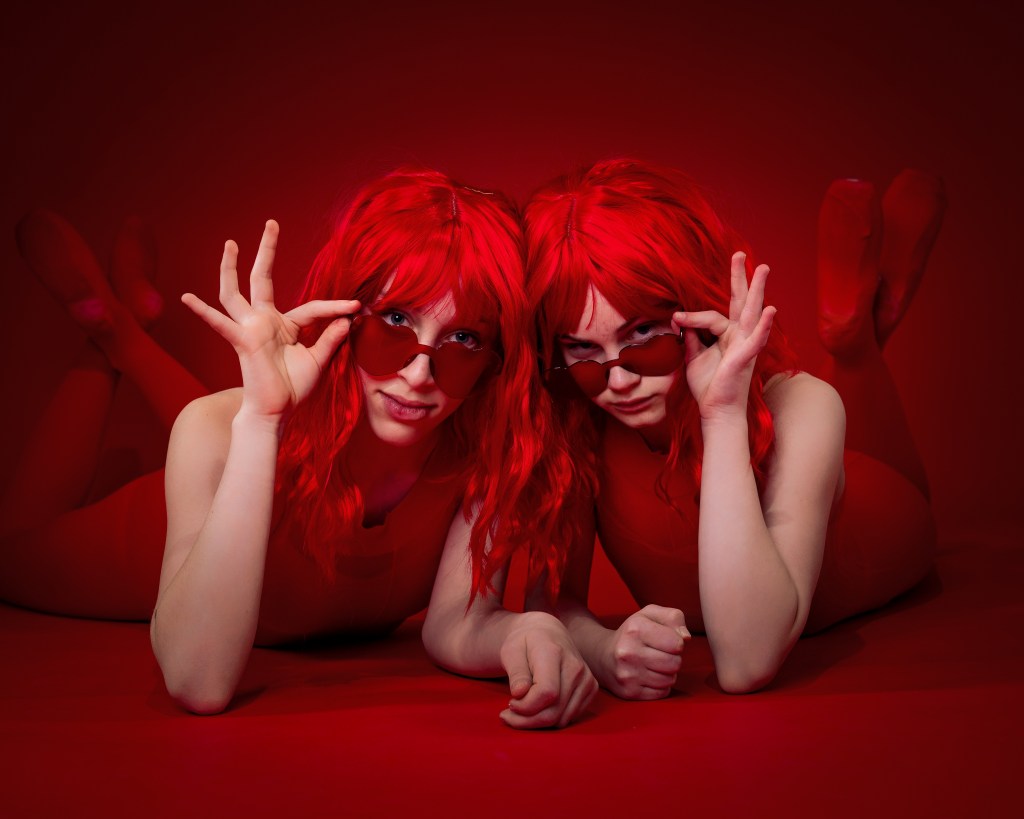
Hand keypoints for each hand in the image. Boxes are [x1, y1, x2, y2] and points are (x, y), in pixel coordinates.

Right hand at [182, 220, 358, 421]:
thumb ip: (331, 338)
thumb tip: (348, 318)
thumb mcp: (319, 360)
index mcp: (285, 326)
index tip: (357, 306)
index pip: (312, 307)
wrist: (277, 412)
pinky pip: (220, 324)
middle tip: (271, 224)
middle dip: (267, 251)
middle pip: (261, 278)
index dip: (336, 308)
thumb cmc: (294, 389)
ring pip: (234, 292)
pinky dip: (204, 312)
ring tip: (230, 243)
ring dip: (231, 267)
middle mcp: (264, 321)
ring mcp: (250, 329)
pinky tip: (187, 298)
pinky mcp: (242, 342)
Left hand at [499, 612, 598, 728]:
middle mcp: (575, 666)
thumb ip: (516, 672)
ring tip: (521, 711)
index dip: (525, 706)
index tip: (510, 703)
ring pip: (562, 719)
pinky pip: (569, 717)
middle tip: (508, 715)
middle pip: (554, 711)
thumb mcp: (511, 650)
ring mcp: (586, 678)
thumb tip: (519, 693)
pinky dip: (551, 720)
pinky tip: (537, 709)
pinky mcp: (590, 688)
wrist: (547, 632)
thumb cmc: (525, 642)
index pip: (546, 693)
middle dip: (527, 720)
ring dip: (537, 723)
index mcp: (554, 653)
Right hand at [597, 604, 688, 699]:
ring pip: (669, 680)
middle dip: (673, 659)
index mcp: (635, 629)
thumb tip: (686, 638)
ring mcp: (627, 674)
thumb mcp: (650, 615)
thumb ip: (674, 617)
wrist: (603, 656)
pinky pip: (661, 693)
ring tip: (654, 664)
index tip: (666, 640)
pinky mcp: (629, 692)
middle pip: (675, 663)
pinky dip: (660, 686)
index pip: (677, 643)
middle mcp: (628, 652)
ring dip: (667, 673)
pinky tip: (649, 676)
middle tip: (661, 653)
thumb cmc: (633, 633)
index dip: (677, 642)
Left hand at [673, 251, 775, 422]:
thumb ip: (690, 336)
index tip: (676, 318)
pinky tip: (769, 311)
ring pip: (750, 313)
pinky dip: (762, 325)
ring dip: (757, 291)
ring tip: (763, 269)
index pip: (709, 316)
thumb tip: (679, 318)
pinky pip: (756, 339)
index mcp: (726, 334)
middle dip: (740, 278)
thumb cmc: (709, 385)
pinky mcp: (746, 358)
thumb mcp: (693, 356)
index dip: (690, 317)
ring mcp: (745, 345)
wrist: (716, 410)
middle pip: (739, 302)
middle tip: (740, 255)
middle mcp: (738, 336)